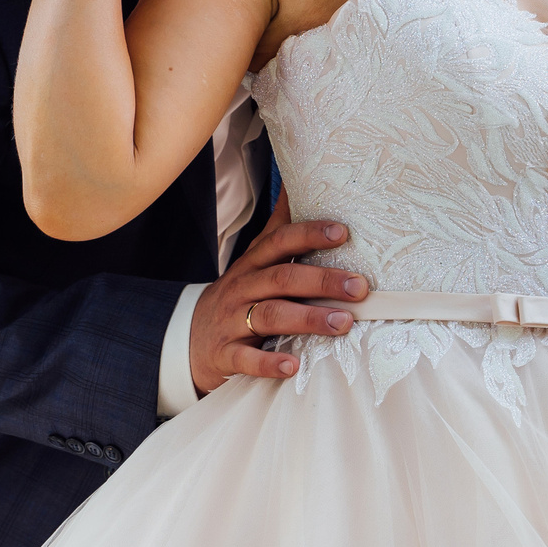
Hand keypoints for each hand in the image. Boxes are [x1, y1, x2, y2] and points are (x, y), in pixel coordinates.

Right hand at [186, 193, 365, 392]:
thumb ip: (279, 226)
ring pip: (270, 316)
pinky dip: (269, 363)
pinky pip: (247, 359)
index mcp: (253, 263)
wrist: (187, 337)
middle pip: (282, 278)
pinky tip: (293, 366)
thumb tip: (297, 181)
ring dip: (309, 319)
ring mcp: (233, 321)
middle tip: (360, 287)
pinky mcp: (225, 354)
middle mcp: (243, 288)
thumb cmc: (236, 294)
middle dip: (322, 281)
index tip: (343, 232)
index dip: (309, 234)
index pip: (280, 241)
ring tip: (343, 323)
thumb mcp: (254, 260)